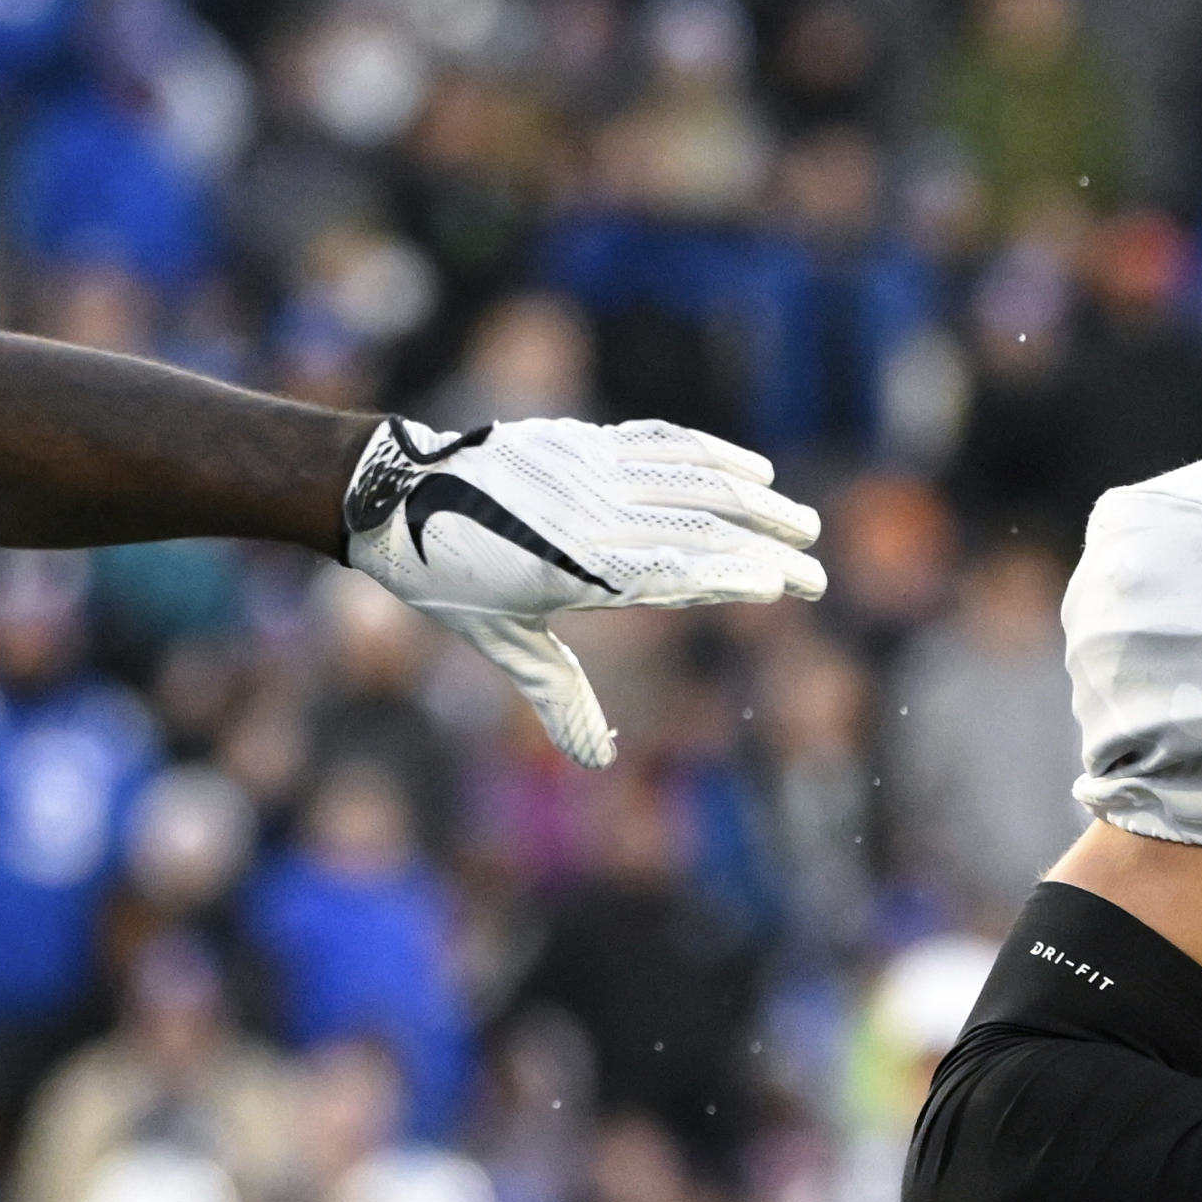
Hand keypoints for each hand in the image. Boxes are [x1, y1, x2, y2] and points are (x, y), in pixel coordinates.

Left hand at [342, 416, 824, 765]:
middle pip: (700, 525)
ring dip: (753, 497)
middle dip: (766, 545)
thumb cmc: (441, 577)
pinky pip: (659, 441)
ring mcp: (588, 470)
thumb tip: (595, 761)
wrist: (387, 492)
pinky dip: (709, 452)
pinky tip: (748, 467)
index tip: (789, 584)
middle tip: (814, 569)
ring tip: (798, 518)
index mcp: (574, 568)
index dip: (740, 575)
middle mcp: (589, 514)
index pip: (679, 570)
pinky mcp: (580, 441)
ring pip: (690, 478)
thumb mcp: (501, 639)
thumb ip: (558, 695)